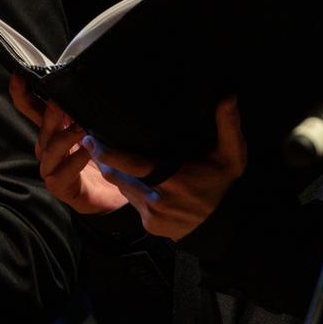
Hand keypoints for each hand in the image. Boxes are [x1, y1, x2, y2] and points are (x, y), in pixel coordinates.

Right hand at [8, 76, 128, 216]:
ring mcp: (50, 167)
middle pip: (42, 127)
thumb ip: (87, 113)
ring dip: (64, 136)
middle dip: (49, 113)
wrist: (111, 196)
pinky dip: (75, 160)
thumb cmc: (101, 160)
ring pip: (50, 149)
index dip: (23, 93)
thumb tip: (88, 86)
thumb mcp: (94, 132)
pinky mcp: (59, 186)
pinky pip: (63, 172)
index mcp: (52, 130)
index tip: (19, 76)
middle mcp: (47, 147)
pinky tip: (87, 151)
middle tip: (60, 101)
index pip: (32, 109)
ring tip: (81, 128)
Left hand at [83, 99, 245, 240]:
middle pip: (118, 177)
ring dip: (118, 175)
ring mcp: (154, 216)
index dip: (107, 153)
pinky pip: (131, 203)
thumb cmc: (221, 182)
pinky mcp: (150, 226)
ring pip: (123, 189)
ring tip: (112, 158)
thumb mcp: (231, 155)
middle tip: (93, 143)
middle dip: (104, 161)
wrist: (223, 224)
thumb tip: (228, 97)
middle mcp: (160, 200)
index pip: (130, 164)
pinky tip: (134, 180)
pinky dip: (130, 191)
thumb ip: (228, 126)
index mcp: (174, 180)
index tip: (90, 138)